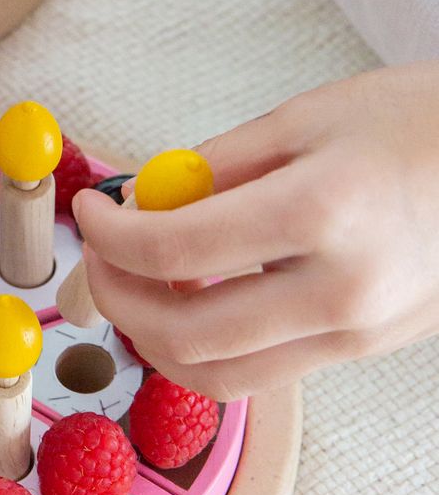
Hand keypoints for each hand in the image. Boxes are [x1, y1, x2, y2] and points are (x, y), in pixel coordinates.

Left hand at [77, 63, 438, 399]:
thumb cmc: (421, 122)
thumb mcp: (308, 118)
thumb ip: (214, 166)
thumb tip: (140, 199)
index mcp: (323, 211)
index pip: (174, 247)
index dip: (110, 233)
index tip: (90, 210)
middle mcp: (341, 292)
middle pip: (186, 332)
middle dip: (117, 298)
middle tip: (98, 257)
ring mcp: (358, 335)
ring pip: (219, 376)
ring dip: (154, 339)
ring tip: (134, 287)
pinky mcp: (365, 352)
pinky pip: (262, 373)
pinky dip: (206, 348)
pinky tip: (192, 302)